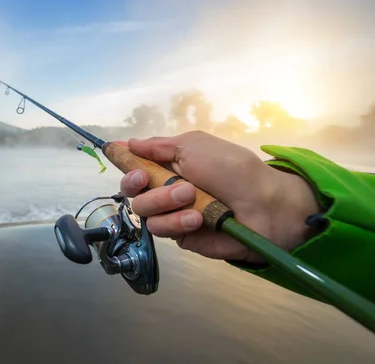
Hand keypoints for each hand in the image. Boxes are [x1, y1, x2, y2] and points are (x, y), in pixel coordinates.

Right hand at [118, 131, 321, 263]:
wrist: (263, 204)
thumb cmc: (232, 168)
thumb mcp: (194, 146)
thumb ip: (158, 146)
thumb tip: (128, 143)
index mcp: (169, 165)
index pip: (135, 164)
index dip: (123, 161)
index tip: (115, 154)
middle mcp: (165, 189)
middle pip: (130, 190)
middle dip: (136, 182)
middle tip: (147, 179)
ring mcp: (171, 214)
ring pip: (143, 211)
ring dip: (163, 201)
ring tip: (191, 197)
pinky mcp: (180, 236)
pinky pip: (160, 230)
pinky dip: (176, 221)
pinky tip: (197, 218)